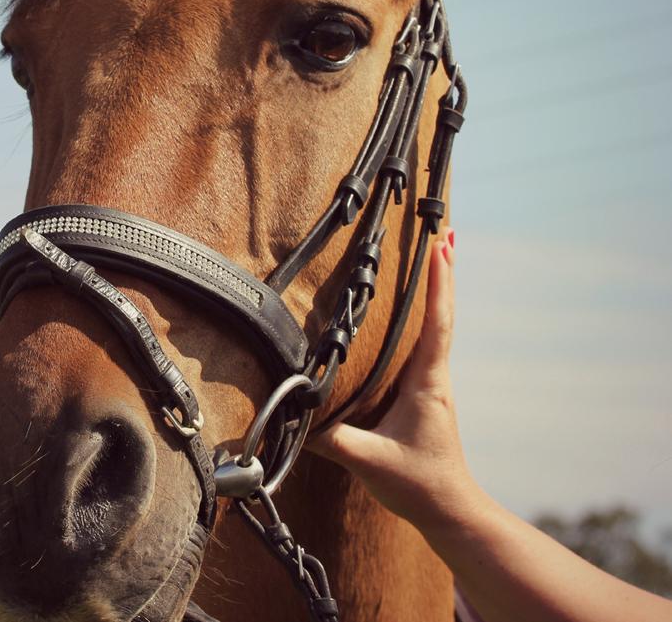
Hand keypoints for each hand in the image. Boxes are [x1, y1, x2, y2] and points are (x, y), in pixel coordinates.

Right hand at [309, 229, 479, 532]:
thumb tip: (294, 414)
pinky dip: (426, 314)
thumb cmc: (420, 486)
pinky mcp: (424, 394)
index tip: (441, 247)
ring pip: (436, 326)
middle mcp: (434, 377)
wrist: (451, 512)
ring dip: (437, 289)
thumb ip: (331, 439)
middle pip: (442, 314)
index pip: (435, 324)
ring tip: (437, 255)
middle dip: (443, 272)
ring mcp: (431, 384)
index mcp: (427, 383)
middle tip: (446, 233)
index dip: (438, 284)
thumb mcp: (371, 462)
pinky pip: (426, 343)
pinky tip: (412, 309)